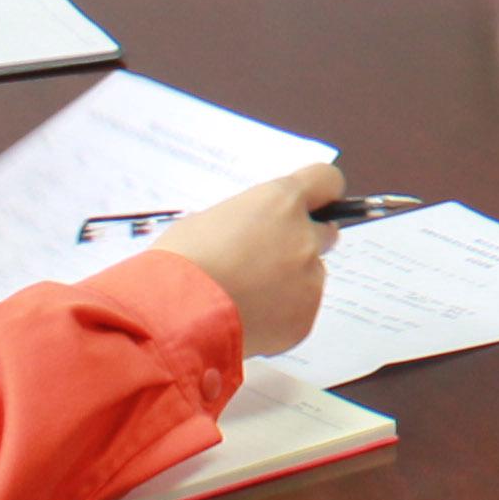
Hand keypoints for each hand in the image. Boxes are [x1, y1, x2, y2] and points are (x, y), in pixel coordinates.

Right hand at [146, 161, 345, 358]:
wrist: (173, 316)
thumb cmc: (180, 262)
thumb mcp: (210, 220)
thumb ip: (250, 221)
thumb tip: (255, 232)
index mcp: (281, 202)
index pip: (325, 180)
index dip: (318, 194)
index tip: (310, 205)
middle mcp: (304, 237)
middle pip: (325, 233)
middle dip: (303, 242)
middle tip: (266, 259)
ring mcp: (308, 279)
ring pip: (311, 276)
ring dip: (290, 282)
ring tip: (245, 297)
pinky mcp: (304, 318)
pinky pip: (300, 311)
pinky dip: (280, 316)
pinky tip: (246, 319)